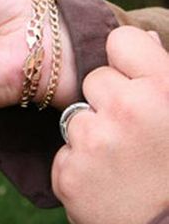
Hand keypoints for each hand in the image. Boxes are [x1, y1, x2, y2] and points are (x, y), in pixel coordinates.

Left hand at [51, 26, 168, 223]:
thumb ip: (161, 73)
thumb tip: (141, 38)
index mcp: (161, 88)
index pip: (120, 40)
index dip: (124, 62)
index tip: (132, 81)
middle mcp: (125, 108)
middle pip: (93, 81)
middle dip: (107, 102)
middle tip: (133, 135)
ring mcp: (93, 143)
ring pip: (75, 118)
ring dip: (91, 136)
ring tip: (123, 164)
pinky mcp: (68, 176)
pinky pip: (64, 154)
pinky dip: (79, 168)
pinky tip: (107, 185)